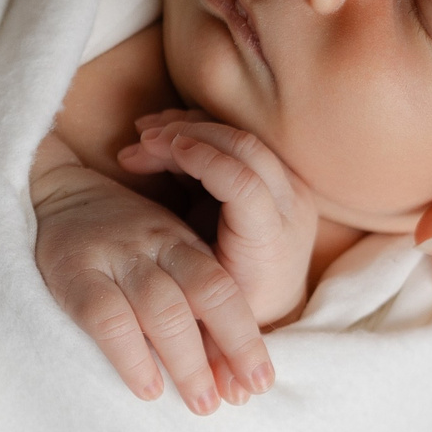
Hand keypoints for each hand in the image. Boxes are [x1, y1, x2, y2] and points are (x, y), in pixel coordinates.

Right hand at [30, 133, 273, 413]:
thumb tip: (226, 374)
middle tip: (237, 398)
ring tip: (201, 403)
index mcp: (183, 243)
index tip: (259, 382)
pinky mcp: (74, 273)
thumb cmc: (116, 243)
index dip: (246, 336)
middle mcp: (156, 245)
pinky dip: (132, 357)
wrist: (54, 193)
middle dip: (232, 347)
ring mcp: (116, 256)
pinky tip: (147, 388)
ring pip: (164, 308)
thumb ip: (187, 305)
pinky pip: (108, 318)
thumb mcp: (159, 258)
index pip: (225, 289)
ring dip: (188, 361)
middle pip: (207, 292)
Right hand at [118, 111, 317, 326]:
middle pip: (246, 149)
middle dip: (190, 134)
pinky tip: (164, 133)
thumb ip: (193, 278)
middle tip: (142, 139)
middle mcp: (290, 207)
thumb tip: (149, 270)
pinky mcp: (279, 175)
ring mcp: (290, 187)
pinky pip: (241, 140)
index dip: (203, 159)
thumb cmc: (233, 304)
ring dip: (192, 127)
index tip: (157, 150)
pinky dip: (202, 130)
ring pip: (243, 138)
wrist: (274, 299)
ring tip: (144, 134)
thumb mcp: (211, 299)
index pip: (244, 183)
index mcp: (270, 239)